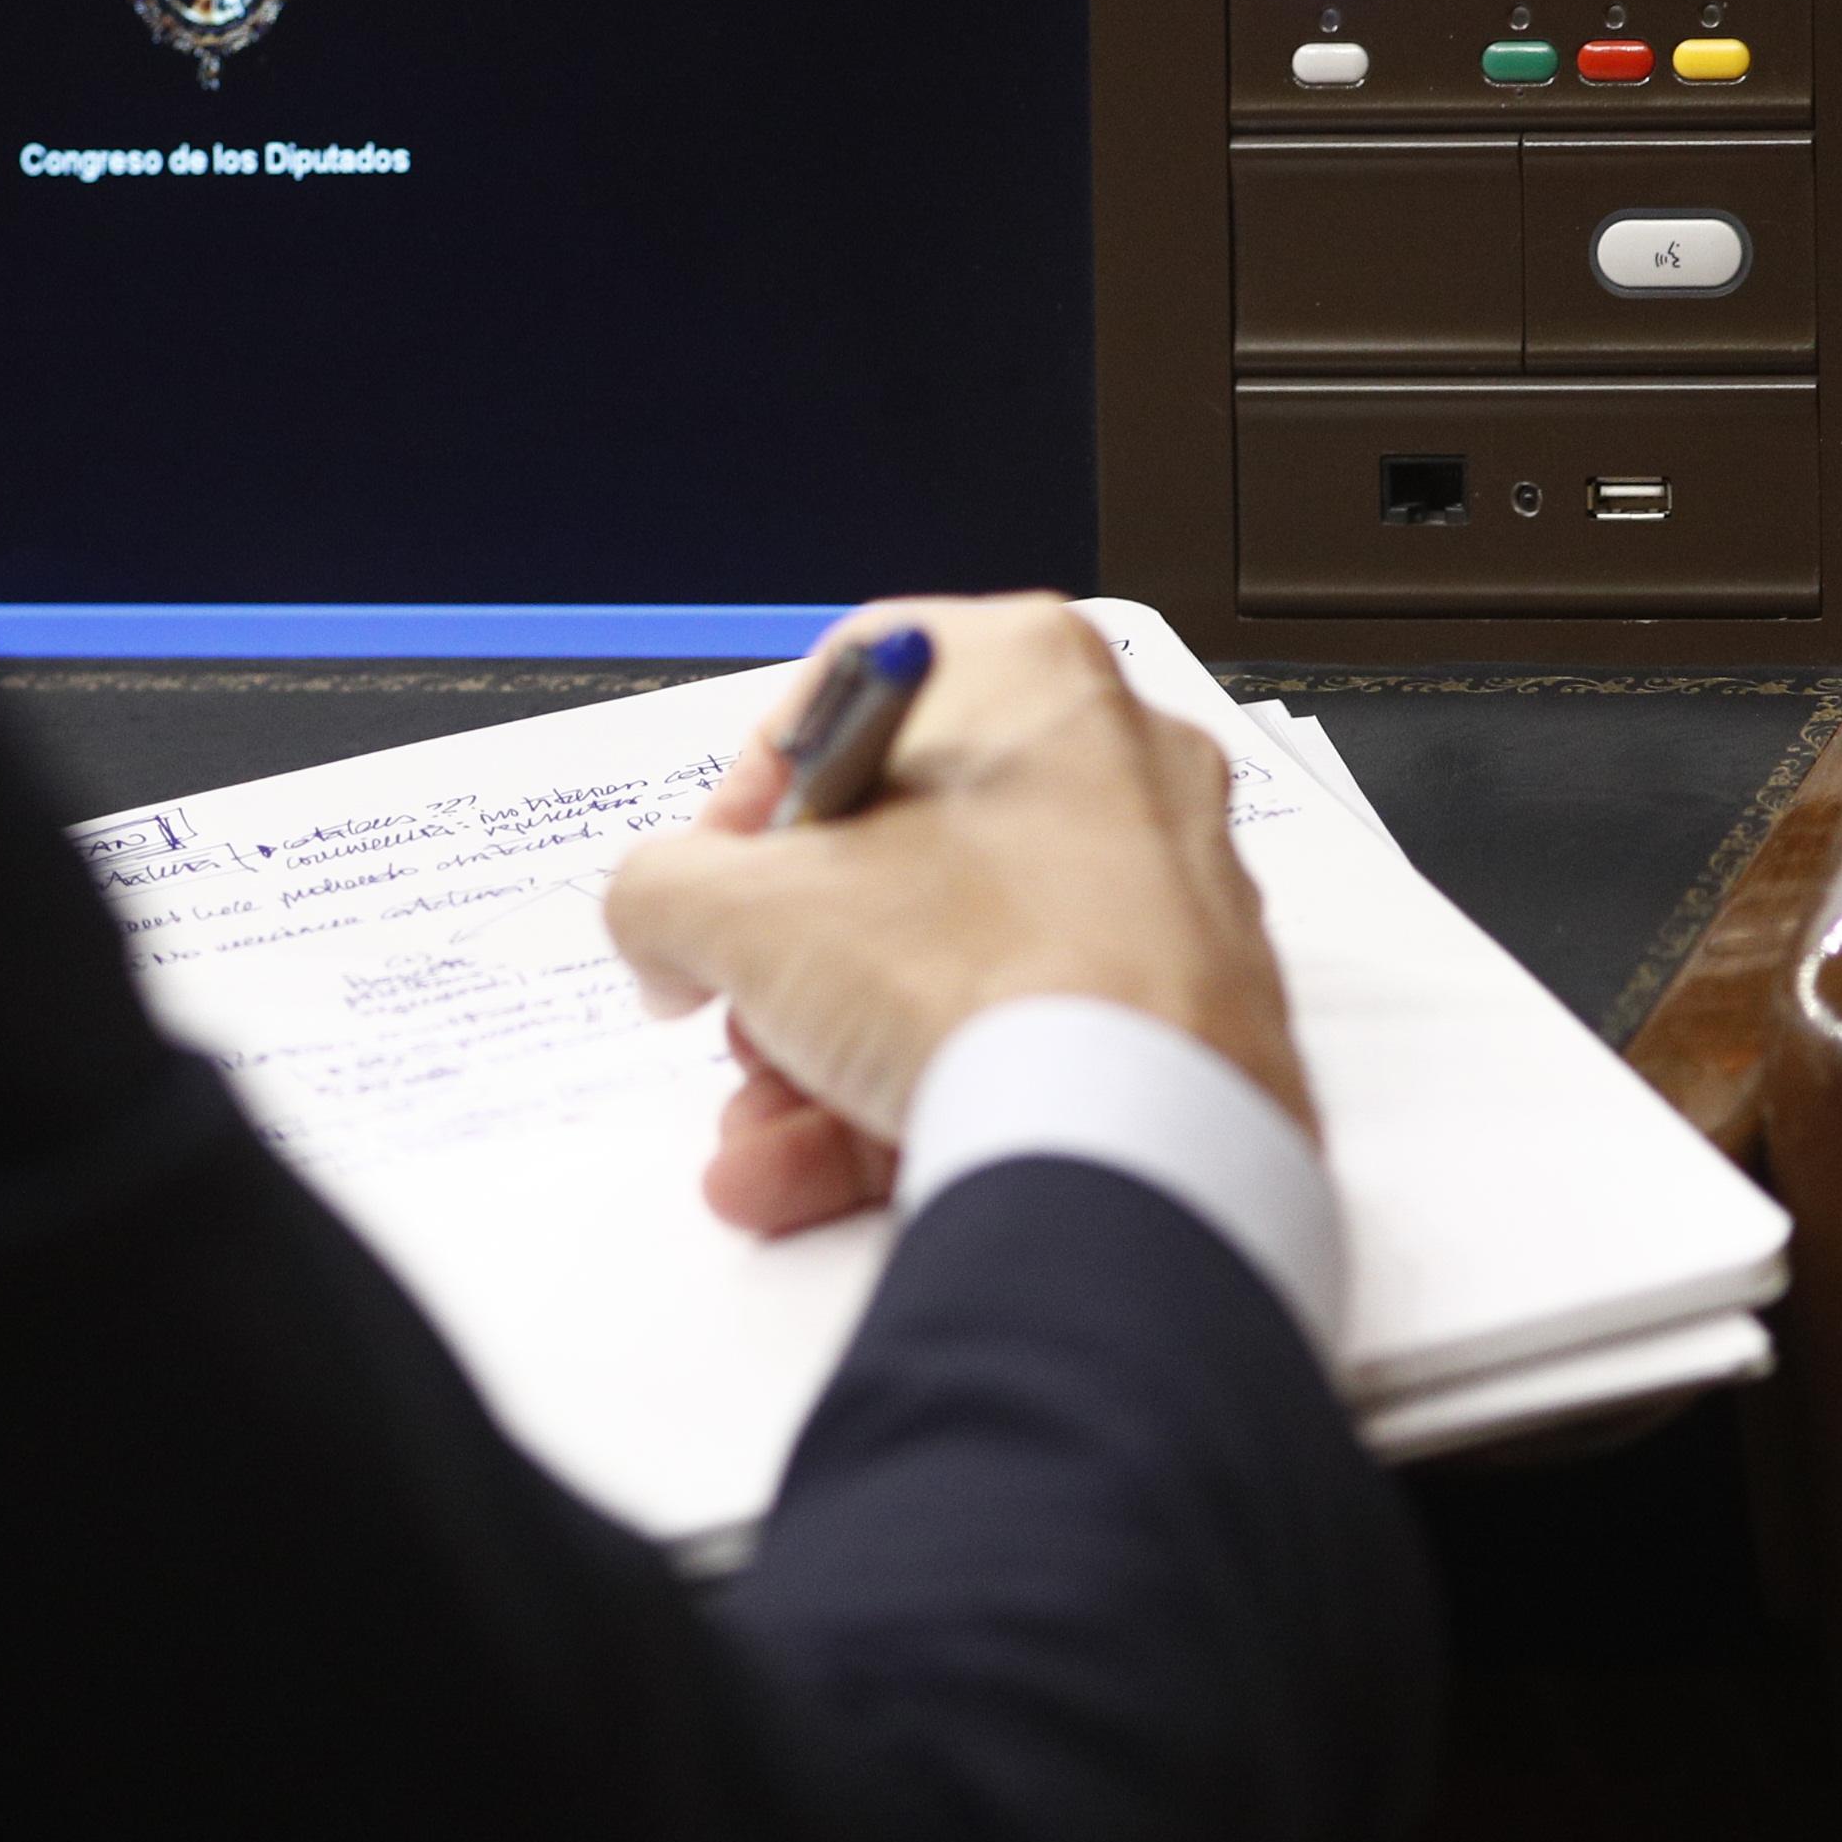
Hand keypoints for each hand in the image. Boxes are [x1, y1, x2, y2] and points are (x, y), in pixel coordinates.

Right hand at [606, 596, 1315, 1235]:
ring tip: (765, 1127)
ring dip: (831, 1048)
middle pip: (901, 848)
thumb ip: (659, 891)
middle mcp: (1116, 761)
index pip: (850, 697)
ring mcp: (1162, 893)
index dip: (749, 800)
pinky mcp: (1183, 1013)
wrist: (1129, 1134)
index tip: (712, 882)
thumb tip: (663, 927)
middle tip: (745, 1012)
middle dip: (793, 956)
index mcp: (1027, 671)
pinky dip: (918, 1092)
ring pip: (955, 962)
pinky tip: (816, 1169)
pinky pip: (1021, 1038)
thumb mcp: (734, 909)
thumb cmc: (981, 973)